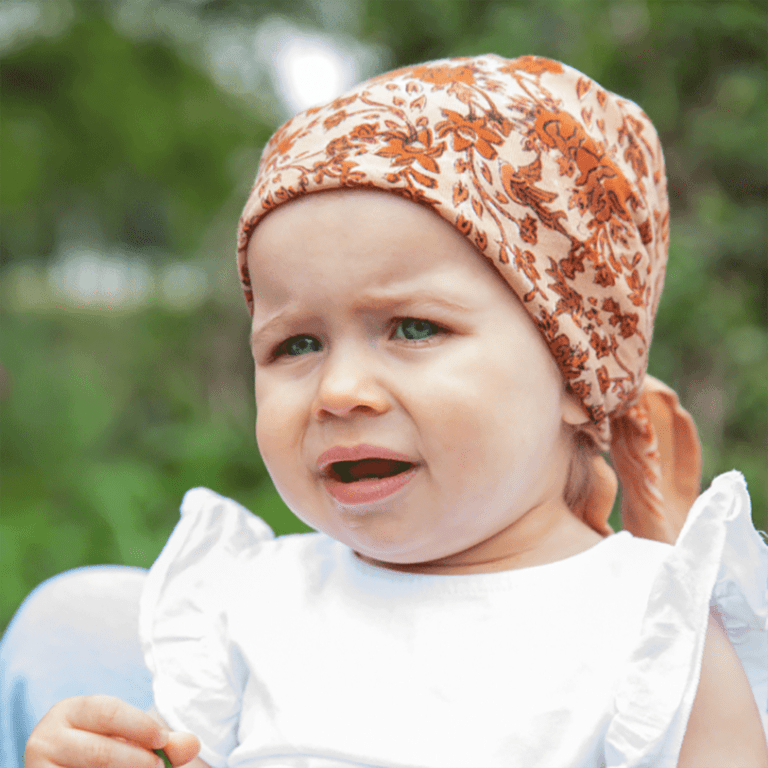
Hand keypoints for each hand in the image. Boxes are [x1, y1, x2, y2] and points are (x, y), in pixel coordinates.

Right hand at [25, 695, 200, 767]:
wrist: (70, 767)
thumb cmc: (107, 751)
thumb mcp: (131, 740)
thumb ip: (163, 741)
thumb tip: (193, 744)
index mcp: (70, 710)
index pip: (108, 711)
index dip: (139, 725)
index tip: (162, 740)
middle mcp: (45, 737)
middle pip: (99, 751)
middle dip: (135, 761)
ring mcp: (37, 767)